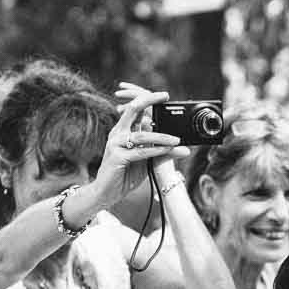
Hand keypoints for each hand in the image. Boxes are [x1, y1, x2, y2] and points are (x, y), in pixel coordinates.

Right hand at [87, 83, 181, 207]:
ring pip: (142, 134)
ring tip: (176, 140)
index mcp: (123, 130)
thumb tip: (183, 148)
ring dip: (161, 137)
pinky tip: (167, 149)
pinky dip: (155, 150)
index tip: (164, 95)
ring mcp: (116, 144)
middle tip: (165, 96)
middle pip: (133, 110)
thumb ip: (161, 152)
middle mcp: (118, 133)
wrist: (106, 192)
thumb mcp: (147, 161)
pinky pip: (140, 151)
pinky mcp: (117, 156)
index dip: (148, 100)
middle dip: (149, 101)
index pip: (135, 110)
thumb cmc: (125, 175)